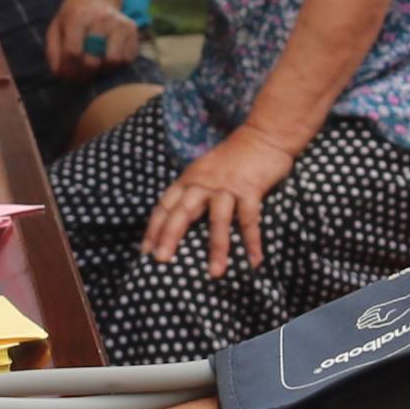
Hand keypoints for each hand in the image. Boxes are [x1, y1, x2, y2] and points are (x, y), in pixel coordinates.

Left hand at [45, 0, 141, 79]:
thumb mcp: (56, 28)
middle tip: (80, 76)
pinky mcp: (132, 29)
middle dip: (84, 74)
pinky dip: (117, 64)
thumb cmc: (74, 16)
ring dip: (103, 70)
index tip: (67, 76)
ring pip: (113, 61)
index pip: (72, 52)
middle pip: (92, 61)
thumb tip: (60, 75)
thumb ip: (53, 52)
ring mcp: (119, 24)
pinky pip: (127, 58)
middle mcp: (101, 19)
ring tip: (95, 65)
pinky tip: (107, 56)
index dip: (68, 70)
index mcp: (78, 17)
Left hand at [140, 123, 300, 276]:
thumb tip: (181, 221)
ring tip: (214, 273)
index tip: (146, 251)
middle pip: (182, 211)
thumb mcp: (205, 171)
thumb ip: (193, 192)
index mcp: (189, 179)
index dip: (154, 228)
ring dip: (217, 248)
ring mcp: (227, 186)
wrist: (263, 135)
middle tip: (161, 261)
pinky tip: (254, 261)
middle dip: (170, 236)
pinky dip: (252, 241)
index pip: (164, 205)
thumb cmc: (233, 158)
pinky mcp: (250, 189)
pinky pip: (249, 219)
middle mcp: (204, 183)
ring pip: (217, 219)